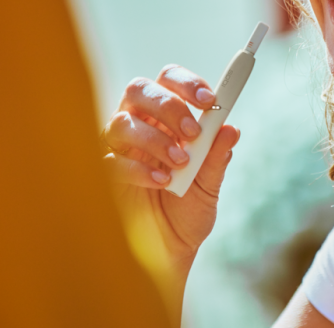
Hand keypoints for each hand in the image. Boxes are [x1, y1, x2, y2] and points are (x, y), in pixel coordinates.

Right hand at [102, 64, 239, 273]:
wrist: (168, 252)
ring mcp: (118, 150)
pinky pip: (110, 161)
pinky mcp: (102, 177)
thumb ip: (217, 157)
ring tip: (179, 163)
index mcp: (167, 119)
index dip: (187, 84)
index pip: (168, 81)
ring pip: (122, 122)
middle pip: (140, 90)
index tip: (209, 100)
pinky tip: (161, 183)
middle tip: (192, 133)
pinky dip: (139, 169)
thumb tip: (231, 129)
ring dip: (155, 139)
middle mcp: (139, 127)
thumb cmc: (187, 211)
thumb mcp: (209, 185)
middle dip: (168, 106)